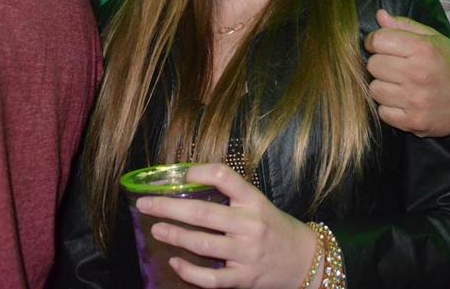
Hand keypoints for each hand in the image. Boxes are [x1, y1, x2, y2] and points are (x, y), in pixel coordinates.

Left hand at [136, 164, 317, 288]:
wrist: (304, 259)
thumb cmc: (275, 228)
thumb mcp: (259, 204)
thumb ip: (233, 197)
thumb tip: (190, 186)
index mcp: (254, 201)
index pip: (224, 177)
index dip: (199, 172)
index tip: (181, 175)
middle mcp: (250, 225)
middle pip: (203, 213)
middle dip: (168, 207)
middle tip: (146, 204)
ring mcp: (246, 253)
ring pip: (202, 244)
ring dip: (175, 236)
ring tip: (155, 229)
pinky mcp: (243, 279)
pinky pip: (210, 278)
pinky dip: (189, 271)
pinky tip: (174, 263)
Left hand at [364, 9, 449, 137]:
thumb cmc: (449, 66)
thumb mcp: (434, 39)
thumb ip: (405, 26)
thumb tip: (379, 15)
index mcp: (423, 49)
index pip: (379, 40)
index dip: (375, 41)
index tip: (381, 46)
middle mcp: (418, 74)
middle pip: (373, 65)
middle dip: (380, 64)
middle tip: (394, 67)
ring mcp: (415, 100)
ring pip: (375, 90)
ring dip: (383, 87)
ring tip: (398, 85)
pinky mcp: (412, 121)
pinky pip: (382, 112)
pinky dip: (389, 107)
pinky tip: (401, 102)